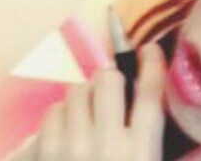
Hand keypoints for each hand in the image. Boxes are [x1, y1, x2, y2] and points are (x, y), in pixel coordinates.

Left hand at [9, 43, 166, 160]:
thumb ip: (153, 148)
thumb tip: (147, 115)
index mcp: (142, 156)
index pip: (151, 101)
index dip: (152, 69)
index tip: (149, 50)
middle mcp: (109, 146)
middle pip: (109, 83)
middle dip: (111, 80)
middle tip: (112, 90)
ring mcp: (75, 146)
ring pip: (77, 91)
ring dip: (85, 97)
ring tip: (89, 117)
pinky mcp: (47, 150)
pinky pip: (54, 109)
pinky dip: (63, 114)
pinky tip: (69, 131)